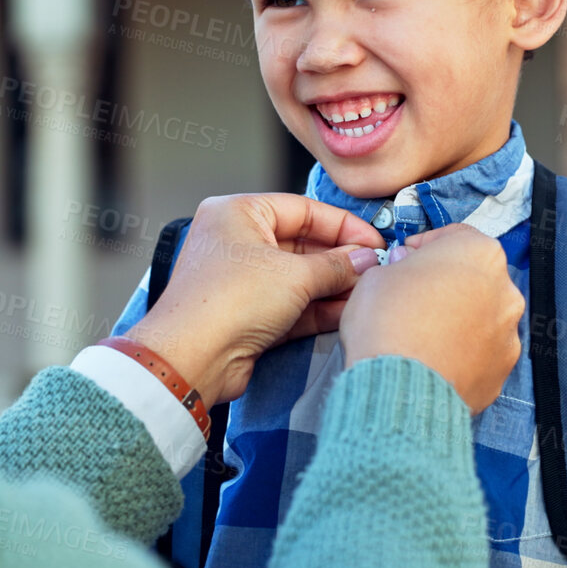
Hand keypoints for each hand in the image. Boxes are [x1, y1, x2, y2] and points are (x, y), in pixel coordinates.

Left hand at [127, 194, 383, 406]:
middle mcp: (236, 242)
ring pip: (299, 277)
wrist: (192, 358)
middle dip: (340, 259)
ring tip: (368, 291)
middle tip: (375, 269)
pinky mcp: (249, 315)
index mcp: (238, 213)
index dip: (342, 225)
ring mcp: (242, 280)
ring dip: (334, 286)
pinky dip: (319, 308)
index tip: (373, 241)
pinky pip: (292, 305)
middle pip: (302, 243)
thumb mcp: (294, 275)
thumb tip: (365, 259)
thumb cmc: (227, 302)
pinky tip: (349, 311)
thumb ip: (336, 265)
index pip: (302, 209)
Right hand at [339, 224, 522, 411]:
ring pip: (482, 318)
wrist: (399, 388)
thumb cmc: (387, 323)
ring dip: (458, 321)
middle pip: (474, 279)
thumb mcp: (377, 276)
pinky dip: (462, 355)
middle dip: (446, 285)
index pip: (455, 236)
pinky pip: (481, 355)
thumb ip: (399, 266)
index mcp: (478, 253)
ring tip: (423, 337)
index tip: (407, 257)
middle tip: (413, 298)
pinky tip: (434, 362)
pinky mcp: (502, 371)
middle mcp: (504, 290)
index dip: (426, 245)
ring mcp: (509, 334)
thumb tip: (406, 268)